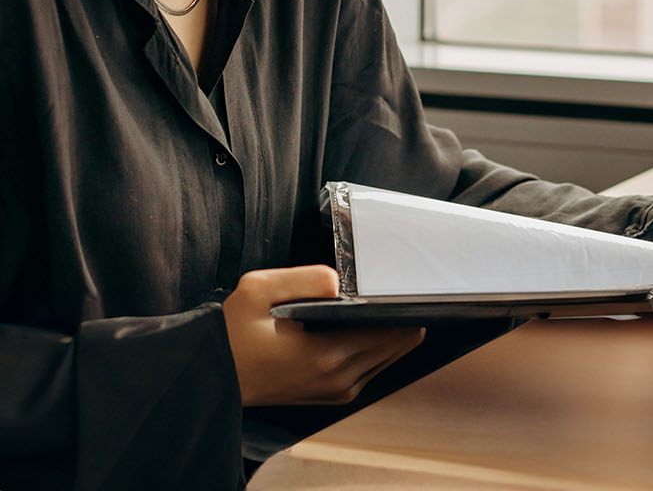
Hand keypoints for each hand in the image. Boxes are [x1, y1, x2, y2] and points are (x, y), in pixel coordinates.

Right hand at [221, 265, 425, 405]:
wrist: (211, 377)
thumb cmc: (231, 334)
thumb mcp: (258, 290)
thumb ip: (305, 279)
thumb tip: (340, 283)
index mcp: (325, 356)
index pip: (391, 332)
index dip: (408, 309)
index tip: (419, 287)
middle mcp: (338, 379)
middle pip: (396, 346)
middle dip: (406, 319)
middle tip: (415, 289)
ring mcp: (336, 391)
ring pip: (387, 359)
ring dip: (395, 334)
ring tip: (402, 303)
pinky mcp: (332, 394)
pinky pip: (372, 368)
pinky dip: (380, 347)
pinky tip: (380, 325)